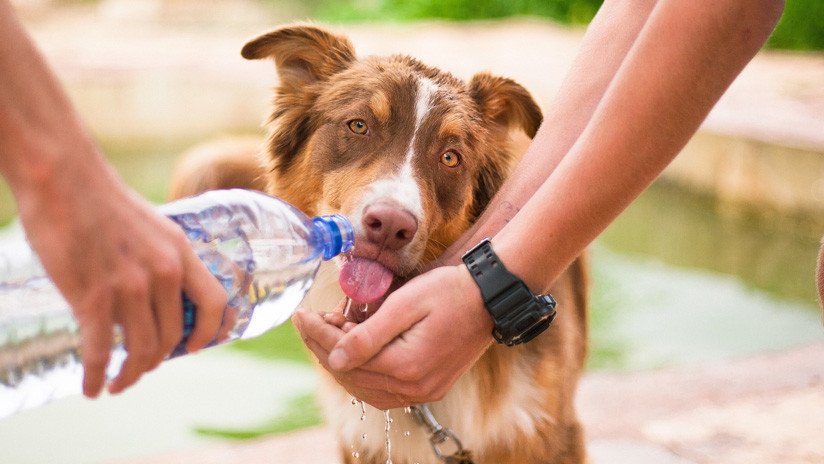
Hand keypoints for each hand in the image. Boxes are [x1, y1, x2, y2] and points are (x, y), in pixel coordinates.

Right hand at [15, 158, 226, 397]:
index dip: (210, 331)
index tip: (195, 348)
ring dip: (130, 375)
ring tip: (118, 383)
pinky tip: (91, 388)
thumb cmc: (102, 201)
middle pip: (173, 336)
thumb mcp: (152, 226)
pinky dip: (97, 376)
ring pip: (141, 350)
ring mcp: (130, 286)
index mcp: (180, 252)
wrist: (63, 178)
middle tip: (140, 368)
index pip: (214, 302)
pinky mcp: (92, 297)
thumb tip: (159, 293)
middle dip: (157, 360)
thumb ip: (161, 259)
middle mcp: (163, 272)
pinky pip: (101, 352)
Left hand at [293, 264, 492, 409]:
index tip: (300, 314)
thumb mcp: (406, 304)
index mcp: (406, 366)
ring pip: (365, 388)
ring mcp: (423, 392)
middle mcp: (414, 388)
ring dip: (341, 362)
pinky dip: (363, 373)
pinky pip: (384, 391)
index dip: (318, 335)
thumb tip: (334, 358)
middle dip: (324, 347)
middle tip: (310, 321)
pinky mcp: (429, 388)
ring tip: (329, 333)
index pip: (345, 357)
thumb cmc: (450, 292)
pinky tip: (353, 353)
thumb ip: (368, 335)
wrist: (490, 298)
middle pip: (352, 375)